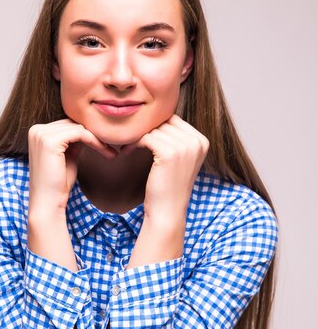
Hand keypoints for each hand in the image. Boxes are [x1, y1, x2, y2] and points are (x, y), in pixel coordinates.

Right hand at [28, 118, 115, 217]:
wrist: (48, 202)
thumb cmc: (58, 184)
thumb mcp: (68, 157)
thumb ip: (73, 142)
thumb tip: (87, 130)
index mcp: (38, 132)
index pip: (67, 124)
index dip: (87, 133)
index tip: (104, 144)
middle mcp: (36, 130)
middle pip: (72, 123)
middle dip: (93, 134)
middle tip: (110, 147)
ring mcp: (41, 135)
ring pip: (78, 128)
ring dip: (97, 138)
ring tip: (110, 151)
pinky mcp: (50, 141)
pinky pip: (80, 134)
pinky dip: (95, 141)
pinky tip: (105, 150)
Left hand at [125, 115, 208, 266]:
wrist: (168, 212)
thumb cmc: (169, 186)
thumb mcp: (179, 159)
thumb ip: (176, 139)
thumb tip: (159, 117)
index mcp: (202, 141)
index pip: (174, 120)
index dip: (156, 127)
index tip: (143, 139)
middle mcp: (197, 142)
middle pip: (164, 122)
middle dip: (146, 131)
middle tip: (131, 143)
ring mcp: (185, 147)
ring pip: (154, 129)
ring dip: (137, 137)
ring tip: (128, 148)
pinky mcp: (169, 153)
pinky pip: (146, 137)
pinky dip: (133, 143)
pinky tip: (126, 152)